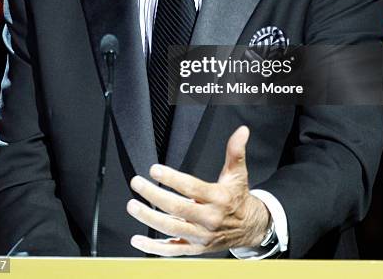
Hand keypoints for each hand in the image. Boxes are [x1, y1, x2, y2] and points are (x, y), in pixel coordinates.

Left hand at [126, 125, 270, 255]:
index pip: (191, 188)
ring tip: (133, 206)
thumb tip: (242, 131)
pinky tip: (137, 240)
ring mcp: (201, 236)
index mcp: (218, 198)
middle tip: (137, 183)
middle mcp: (209, 219)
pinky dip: (153, 248)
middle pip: (177, 208)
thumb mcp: (237, 173)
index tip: (155, 170)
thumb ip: (236, 151)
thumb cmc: (238, 198)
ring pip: (171, 228)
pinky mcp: (195, 248)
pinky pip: (172, 250)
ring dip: (149, 218)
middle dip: (154, 195)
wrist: (249, 228)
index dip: (172, 178)